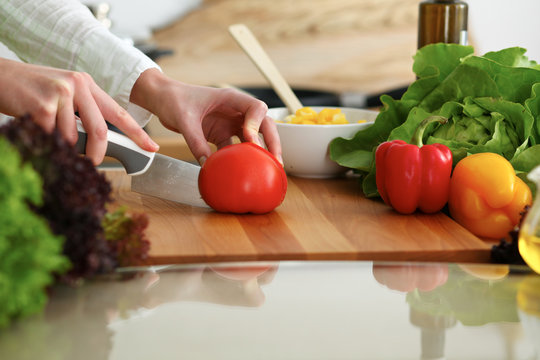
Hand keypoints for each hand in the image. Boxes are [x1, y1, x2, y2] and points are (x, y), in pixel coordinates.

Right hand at [0, 58, 158, 164]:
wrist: (0, 76)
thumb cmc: (33, 90)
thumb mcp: (64, 94)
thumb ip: (83, 111)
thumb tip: (98, 141)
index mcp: (88, 84)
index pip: (119, 113)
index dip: (138, 133)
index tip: (152, 147)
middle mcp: (78, 85)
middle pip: (101, 130)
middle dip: (98, 152)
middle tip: (94, 163)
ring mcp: (61, 93)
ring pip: (74, 137)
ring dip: (65, 146)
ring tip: (50, 135)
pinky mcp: (44, 105)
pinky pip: (54, 136)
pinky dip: (48, 141)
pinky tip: (38, 129)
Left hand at [130, 68, 281, 164]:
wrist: (163, 99)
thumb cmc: (174, 99)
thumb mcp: (184, 119)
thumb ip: (196, 141)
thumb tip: (207, 165)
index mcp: (231, 98)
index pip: (256, 108)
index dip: (256, 124)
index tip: (249, 140)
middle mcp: (236, 110)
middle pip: (263, 124)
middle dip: (272, 142)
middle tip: (275, 161)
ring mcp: (231, 123)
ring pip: (253, 138)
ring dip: (261, 153)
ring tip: (268, 169)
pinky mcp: (222, 134)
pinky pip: (236, 148)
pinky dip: (240, 160)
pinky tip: (242, 172)